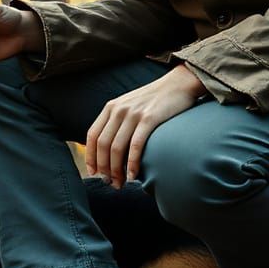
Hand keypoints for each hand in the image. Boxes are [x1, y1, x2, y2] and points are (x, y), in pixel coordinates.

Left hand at [85, 65, 207, 187]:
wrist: (178, 84)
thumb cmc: (155, 99)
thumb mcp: (130, 105)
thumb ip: (117, 121)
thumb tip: (109, 147)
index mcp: (111, 107)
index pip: (92, 135)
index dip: (90, 156)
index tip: (93, 172)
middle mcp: (119, 110)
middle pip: (103, 145)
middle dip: (103, 168)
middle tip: (109, 183)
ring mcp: (133, 114)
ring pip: (116, 148)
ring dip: (115, 170)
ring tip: (119, 183)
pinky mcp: (149, 119)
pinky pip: (135, 145)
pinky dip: (131, 163)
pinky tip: (132, 175)